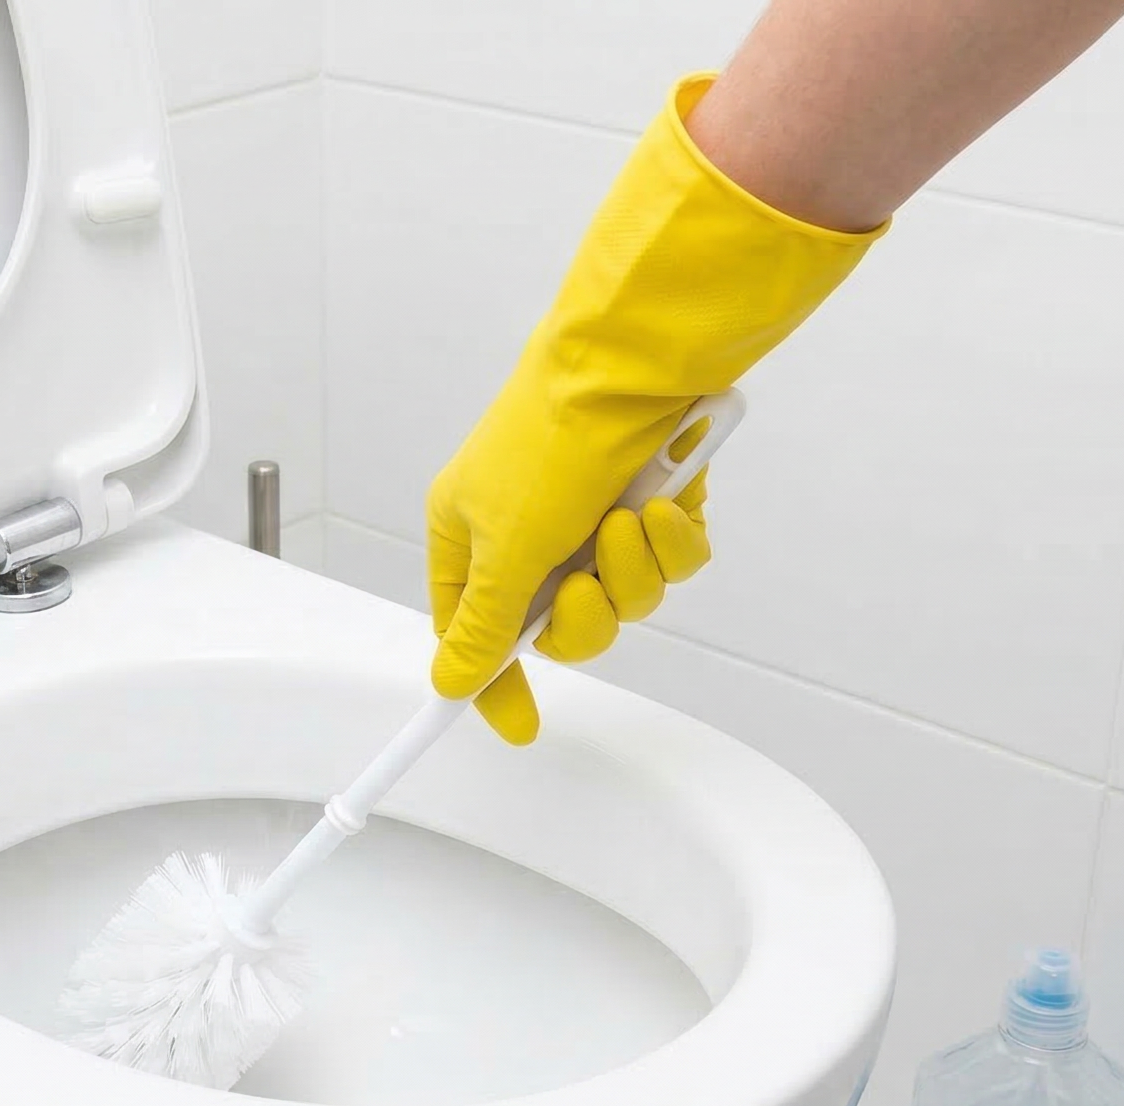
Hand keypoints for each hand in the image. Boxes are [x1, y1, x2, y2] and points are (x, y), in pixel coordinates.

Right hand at [426, 73, 877, 744]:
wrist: (637, 362)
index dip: (494, 683)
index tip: (520, 725)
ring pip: (625, 597)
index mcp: (468, 532)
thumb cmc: (552, 437)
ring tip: (632, 516)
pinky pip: (671, 560)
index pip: (471, 632)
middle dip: (587, 615)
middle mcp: (529, 525)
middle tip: (588, 586)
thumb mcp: (505, 549)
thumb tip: (450, 682)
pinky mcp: (653, 499)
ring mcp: (593, 512)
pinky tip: (667, 500)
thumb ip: (481, 628)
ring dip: (635, 570)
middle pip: (559, 625)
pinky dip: (673, 541)